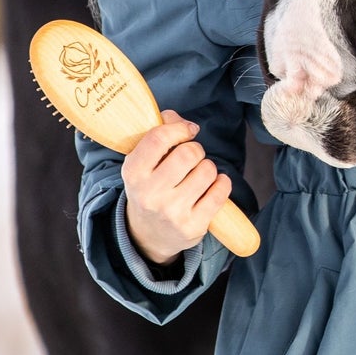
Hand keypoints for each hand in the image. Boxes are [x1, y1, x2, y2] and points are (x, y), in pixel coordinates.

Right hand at [120, 109, 231, 265]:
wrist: (148, 235)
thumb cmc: (151, 186)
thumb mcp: (143, 161)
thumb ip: (159, 131)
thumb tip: (177, 119)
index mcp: (133, 173)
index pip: (159, 138)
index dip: (179, 128)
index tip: (187, 131)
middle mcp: (150, 194)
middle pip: (189, 153)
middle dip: (196, 150)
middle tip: (191, 159)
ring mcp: (172, 213)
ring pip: (207, 170)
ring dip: (207, 168)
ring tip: (197, 176)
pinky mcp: (193, 226)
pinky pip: (221, 191)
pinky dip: (222, 183)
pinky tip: (212, 187)